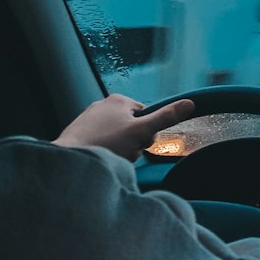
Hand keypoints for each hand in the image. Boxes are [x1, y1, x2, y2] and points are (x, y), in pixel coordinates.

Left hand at [54, 94, 194, 160]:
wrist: (70, 159)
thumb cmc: (105, 144)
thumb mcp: (141, 132)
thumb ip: (165, 118)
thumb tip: (190, 103)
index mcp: (118, 100)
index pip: (146, 116)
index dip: (147, 133)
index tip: (139, 143)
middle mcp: (102, 105)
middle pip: (131, 127)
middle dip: (132, 143)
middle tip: (124, 153)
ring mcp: (88, 118)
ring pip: (116, 137)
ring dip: (119, 150)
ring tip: (110, 157)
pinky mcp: (78, 133)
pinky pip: (100, 142)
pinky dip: (103, 152)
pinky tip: (99, 159)